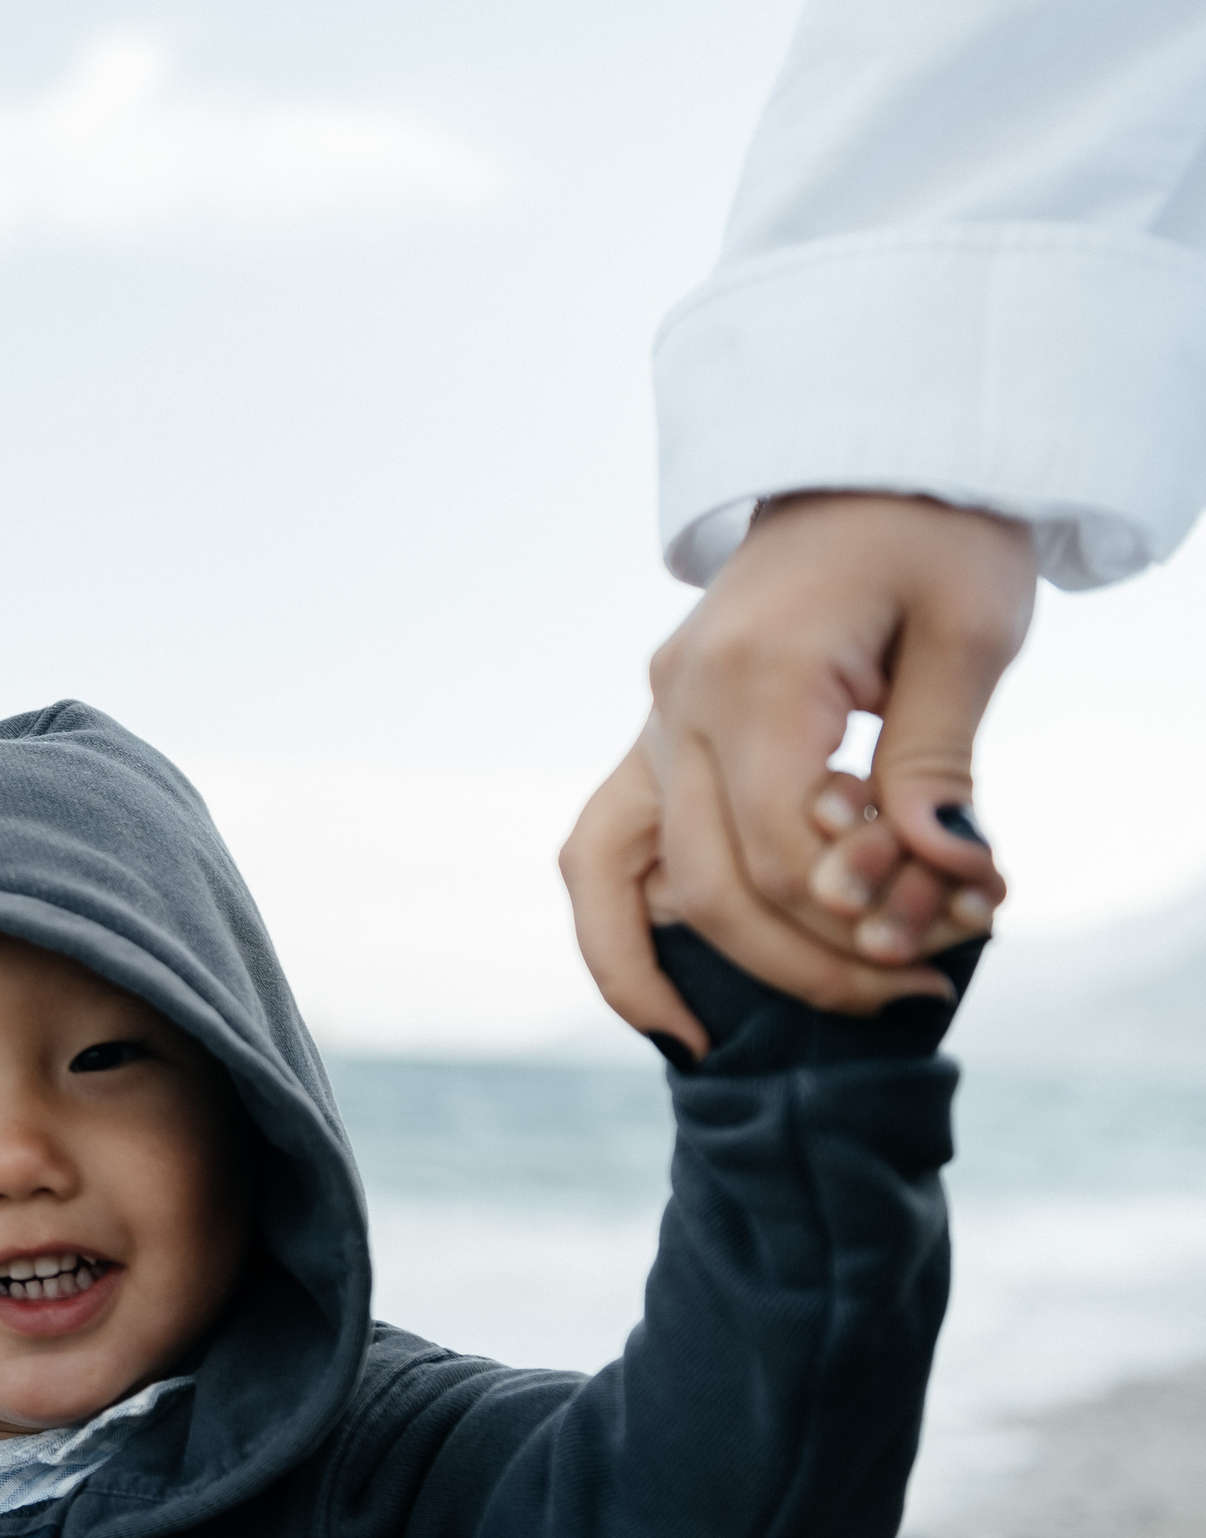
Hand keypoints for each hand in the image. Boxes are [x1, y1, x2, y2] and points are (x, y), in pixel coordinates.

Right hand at [562, 493, 1034, 1047]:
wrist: (867, 460)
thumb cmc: (934, 532)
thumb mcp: (969, 630)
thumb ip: (937, 760)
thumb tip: (941, 871)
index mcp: (751, 671)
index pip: (778, 841)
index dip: (859, 910)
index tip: (960, 935)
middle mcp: (677, 702)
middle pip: (708, 880)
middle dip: (804, 959)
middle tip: (912, 992)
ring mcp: (651, 718)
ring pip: (615, 874)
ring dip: (669, 970)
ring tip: (709, 1044)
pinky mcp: (655, 733)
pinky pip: (602, 847)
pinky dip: (617, 929)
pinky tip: (667, 994)